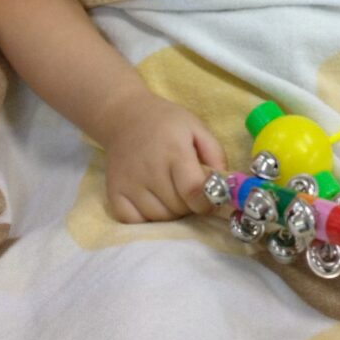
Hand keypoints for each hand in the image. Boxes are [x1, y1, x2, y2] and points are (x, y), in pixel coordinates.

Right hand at [102, 91, 225, 223]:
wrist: (125, 117)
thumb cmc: (166, 123)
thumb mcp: (197, 128)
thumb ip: (216, 156)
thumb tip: (224, 187)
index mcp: (174, 151)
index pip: (193, 192)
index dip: (207, 201)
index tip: (211, 196)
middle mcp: (150, 169)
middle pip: (179, 209)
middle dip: (190, 204)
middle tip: (187, 187)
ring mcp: (130, 184)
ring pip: (160, 219)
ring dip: (171, 212)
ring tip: (170, 191)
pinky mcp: (114, 194)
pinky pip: (136, 223)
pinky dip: (148, 218)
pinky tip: (152, 200)